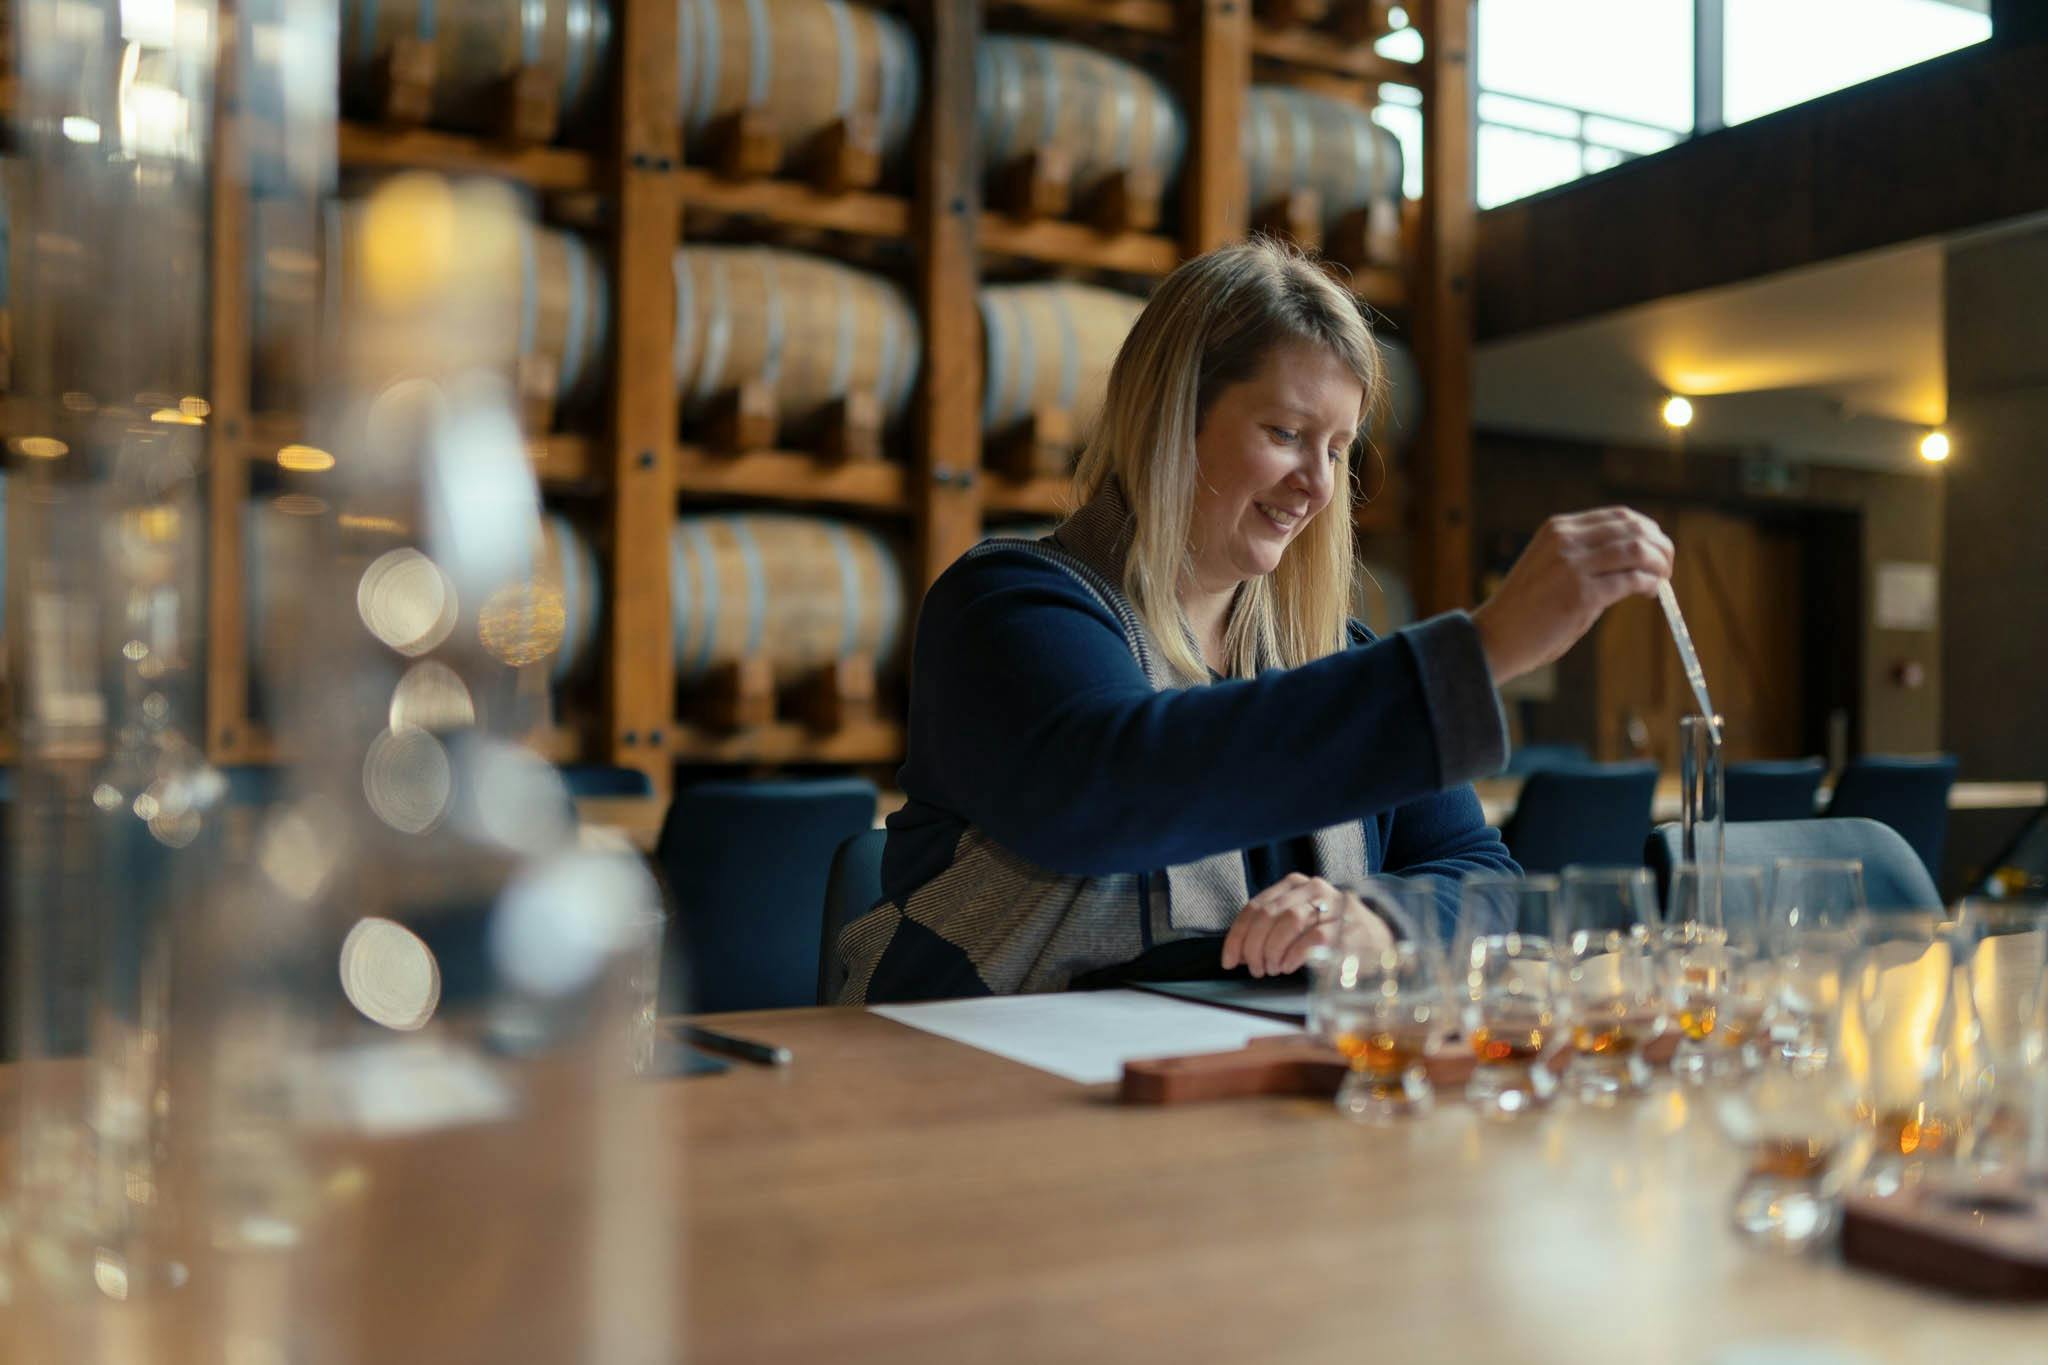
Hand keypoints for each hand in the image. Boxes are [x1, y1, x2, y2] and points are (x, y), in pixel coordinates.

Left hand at [1219, 874, 1393, 978]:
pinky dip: (1294, 956)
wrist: (1378, 943)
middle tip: (1254, 968)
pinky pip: (1312, 939)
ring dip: (1273, 950)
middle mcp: (1313, 888)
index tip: (1229, 961)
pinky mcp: (1347, 925)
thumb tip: (1238, 952)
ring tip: (1273, 968)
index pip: (1255, 907)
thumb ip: (1271, 929)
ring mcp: (1332, 905)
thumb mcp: (1300, 923)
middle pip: (1269, 914)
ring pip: (1289, 922)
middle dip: (1253, 946)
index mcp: (1296, 885)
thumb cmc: (1332, 935)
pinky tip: (1289, 967)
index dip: (1237, 936)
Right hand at [1468, 507, 1673, 685]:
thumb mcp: (1551, 566)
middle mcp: (1565, 540)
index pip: (1618, 516)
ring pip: (1637, 551)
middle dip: (1659, 546)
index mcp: (1558, 529)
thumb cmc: (1526, 609)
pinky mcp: (1582, 594)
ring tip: (1662, 579)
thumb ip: (1586, 556)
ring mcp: (1573, 565)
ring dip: (1659, 564)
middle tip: (1666, 566)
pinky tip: (1651, 592)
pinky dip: (1649, 584)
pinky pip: (1631, 581)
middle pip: (1633, 529)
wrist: (1497, 636)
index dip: (1646, 530)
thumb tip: (1635, 558)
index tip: (1656, 548)